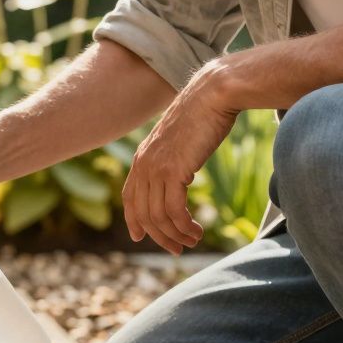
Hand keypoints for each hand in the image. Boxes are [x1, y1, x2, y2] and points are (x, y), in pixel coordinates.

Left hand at [123, 62, 238, 254]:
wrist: (213, 93)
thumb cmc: (203, 114)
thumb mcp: (179, 140)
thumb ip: (172, 158)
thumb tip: (180, 173)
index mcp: (141, 158)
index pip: (130, 197)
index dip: (133, 220)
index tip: (141, 236)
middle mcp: (143, 166)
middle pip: (143, 214)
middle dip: (160, 236)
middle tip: (178, 249)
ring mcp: (155, 169)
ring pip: (158, 216)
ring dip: (175, 234)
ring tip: (192, 241)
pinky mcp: (173, 172)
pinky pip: (173, 211)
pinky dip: (183, 226)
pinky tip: (195, 230)